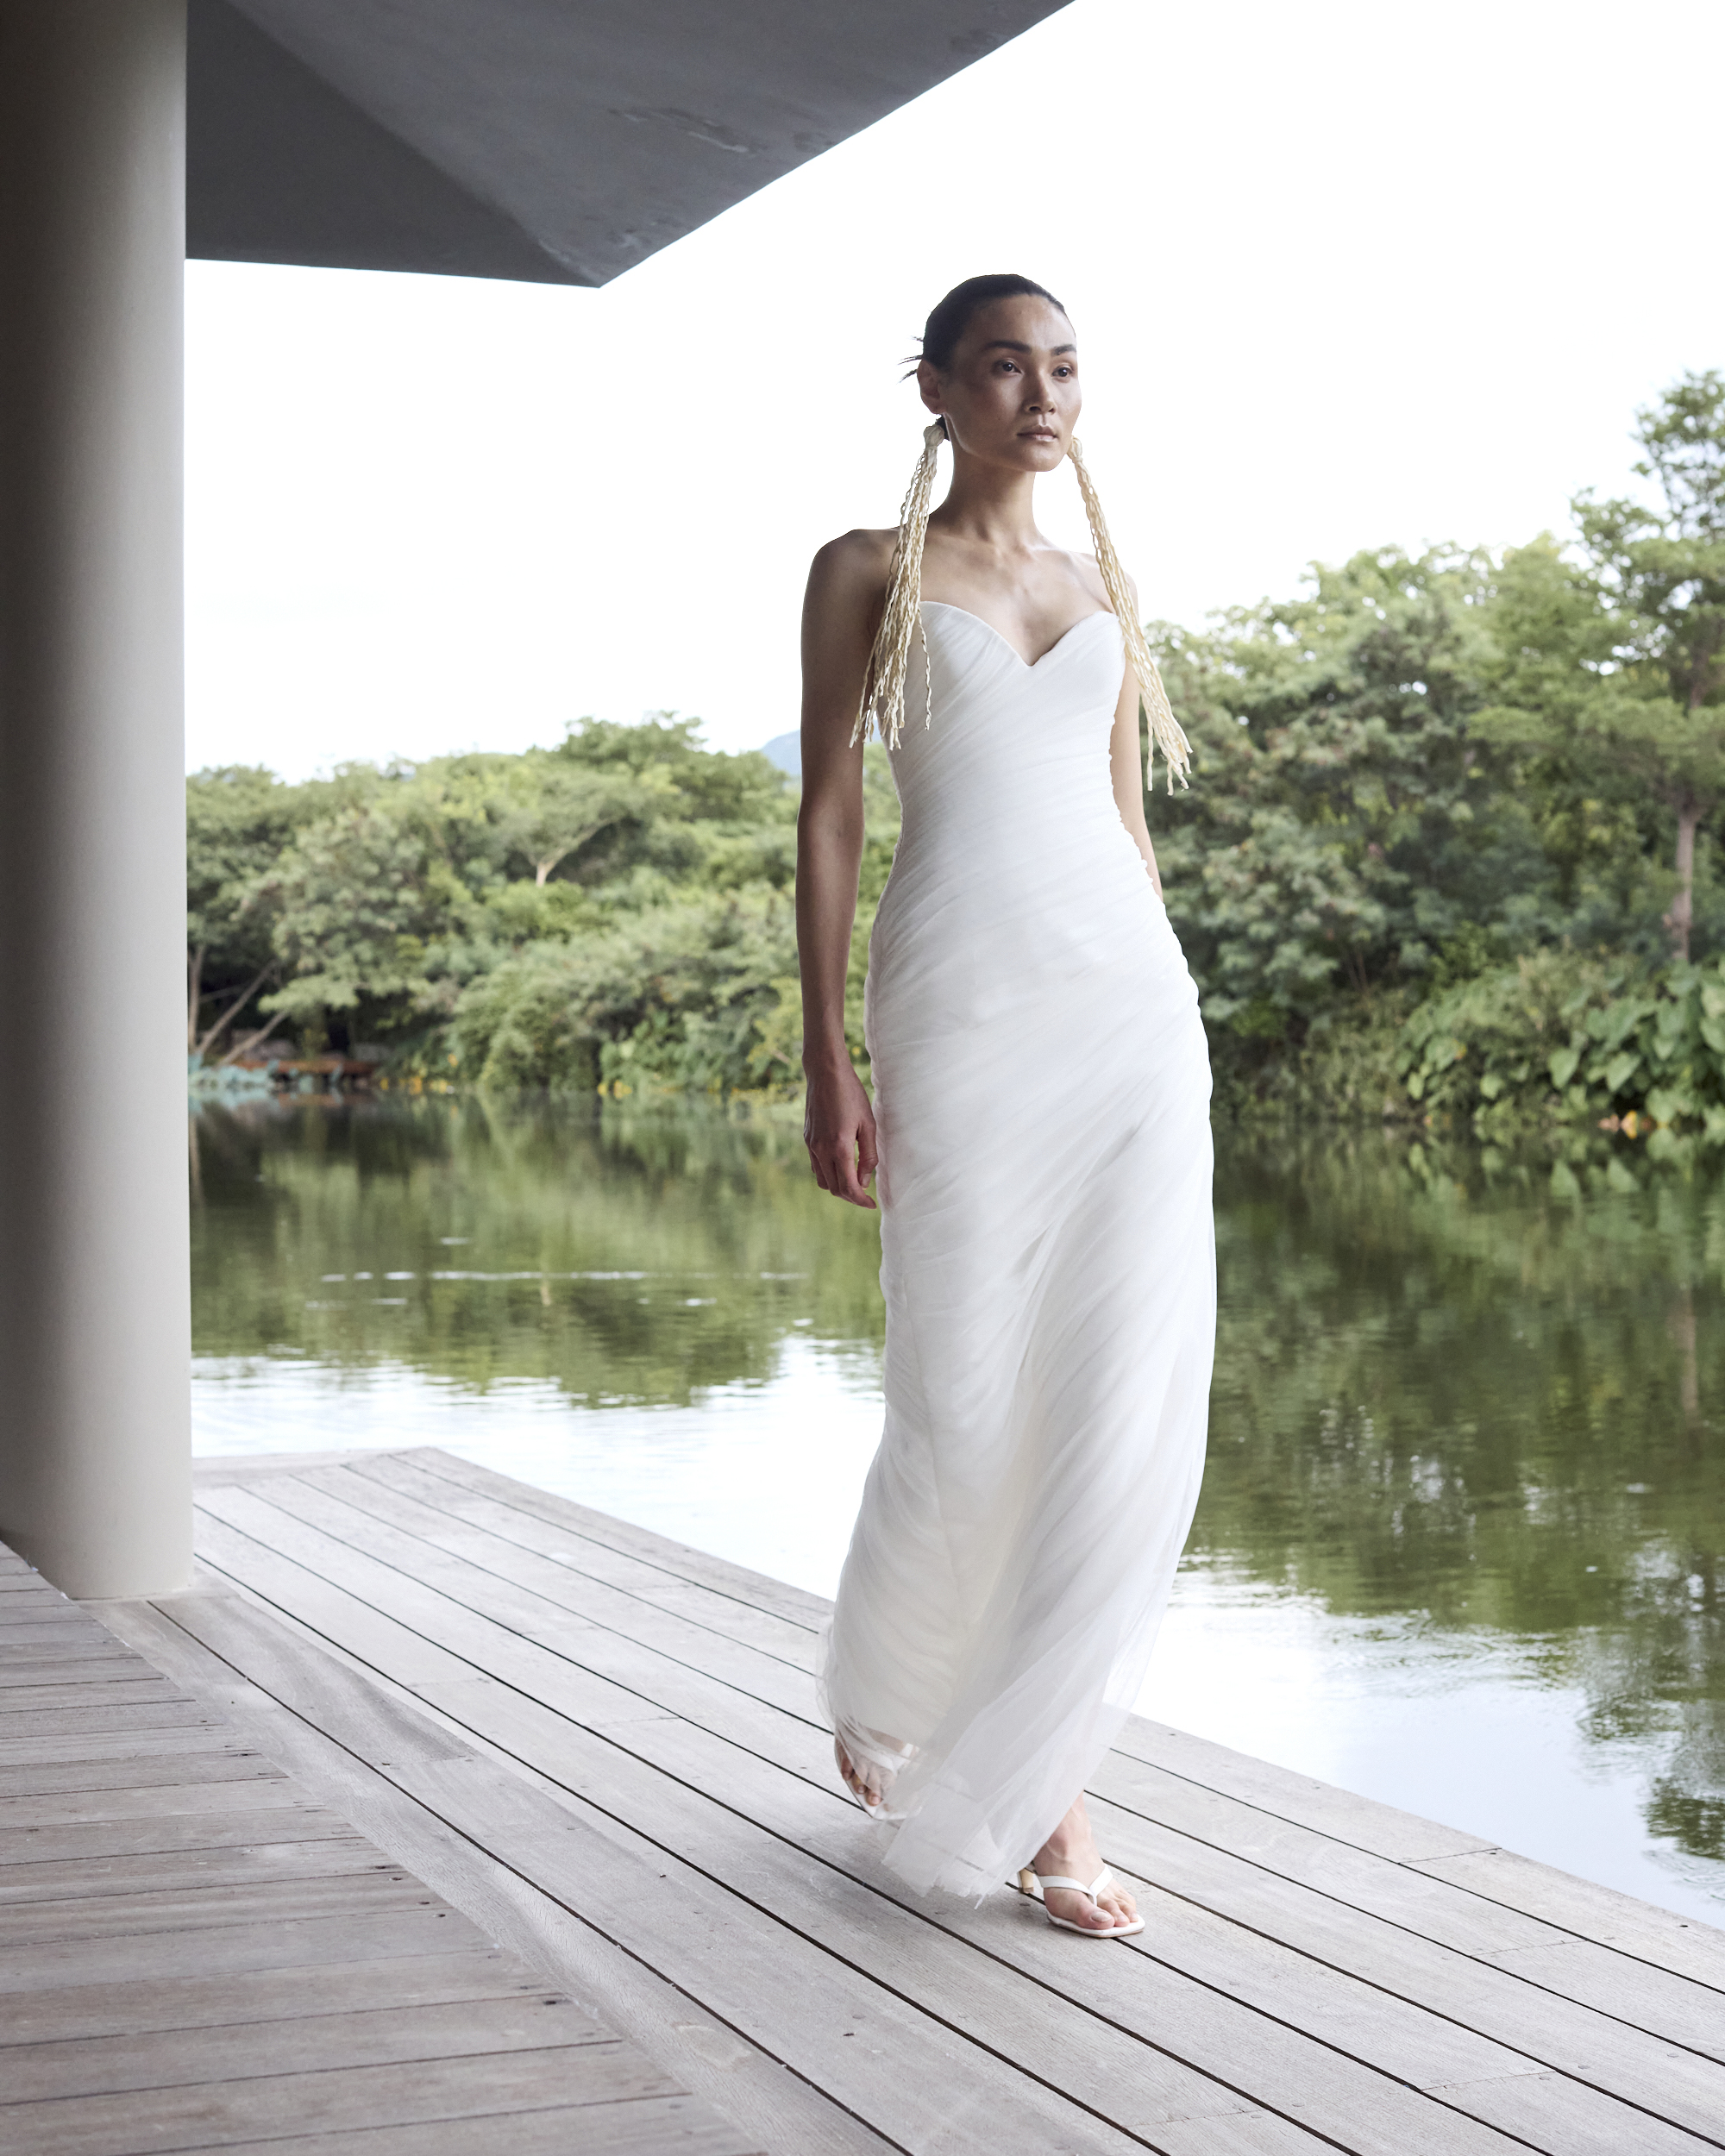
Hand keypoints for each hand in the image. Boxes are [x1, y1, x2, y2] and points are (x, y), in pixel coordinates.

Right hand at [802, 1061, 877, 1207]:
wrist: (825, 1073)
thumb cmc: (851, 1095)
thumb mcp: (868, 1124)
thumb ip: (868, 1155)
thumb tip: (864, 1181)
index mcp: (839, 1147)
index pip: (848, 1187)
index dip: (860, 1200)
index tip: (871, 1204)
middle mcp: (821, 1150)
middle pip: (834, 1188)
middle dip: (850, 1196)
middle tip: (865, 1194)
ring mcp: (811, 1145)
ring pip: (822, 1181)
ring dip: (838, 1186)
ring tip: (853, 1181)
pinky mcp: (807, 1139)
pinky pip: (816, 1167)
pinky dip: (828, 1173)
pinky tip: (840, 1166)